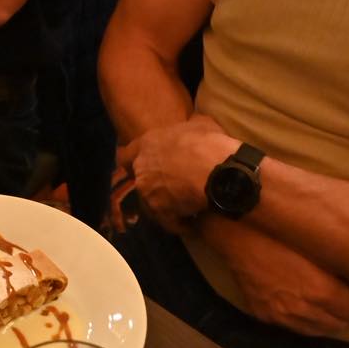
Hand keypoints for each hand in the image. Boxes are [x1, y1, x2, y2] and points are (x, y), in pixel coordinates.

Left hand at [118, 115, 233, 232]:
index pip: (125, 155)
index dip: (135, 161)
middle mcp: (141, 167)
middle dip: (153, 184)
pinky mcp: (159, 212)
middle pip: (139, 179)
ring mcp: (147, 191)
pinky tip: (193, 223)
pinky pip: (167, 221)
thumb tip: (193, 124)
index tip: (148, 166)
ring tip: (187, 207)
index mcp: (147, 143)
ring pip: (151, 202)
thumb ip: (189, 126)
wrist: (222, 173)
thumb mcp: (201, 124)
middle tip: (174, 188)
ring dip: (166, 205)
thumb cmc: (211, 144)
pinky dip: (179, 223)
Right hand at [205, 224, 348, 335]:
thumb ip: (340, 266)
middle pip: (338, 325)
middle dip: (343, 312)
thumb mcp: (317, 245)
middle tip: (341, 296)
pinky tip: (299, 304)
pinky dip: (300, 320)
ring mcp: (280, 316)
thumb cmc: (280, 232)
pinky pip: (291, 327)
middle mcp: (302, 310)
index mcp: (320, 291)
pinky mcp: (263, 316)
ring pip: (316, 331)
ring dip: (324, 319)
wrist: (237, 235)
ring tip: (323, 303)